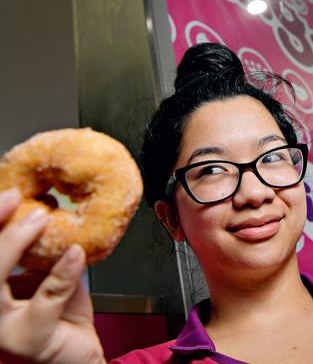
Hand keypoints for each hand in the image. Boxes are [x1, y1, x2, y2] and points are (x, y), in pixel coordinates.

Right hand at [0, 189, 104, 363]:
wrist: (77, 356)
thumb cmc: (58, 317)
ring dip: (14, 244)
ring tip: (40, 218)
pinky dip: (62, 272)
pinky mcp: (29, 338)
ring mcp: (0, 328)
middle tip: (17, 197)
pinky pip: (46, 299)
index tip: (7, 193)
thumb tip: (41, 207)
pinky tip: (76, 253)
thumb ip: (37, 249)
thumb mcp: (42, 275)